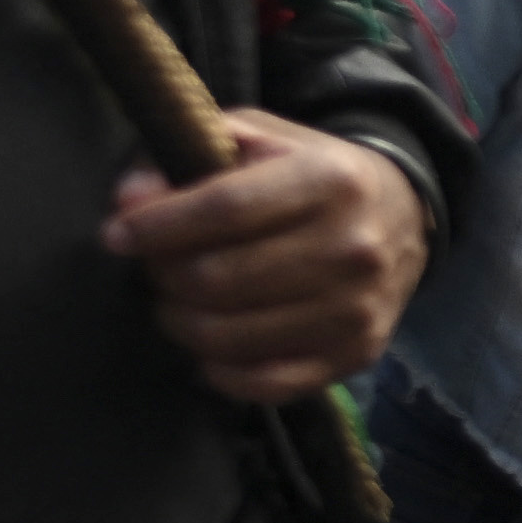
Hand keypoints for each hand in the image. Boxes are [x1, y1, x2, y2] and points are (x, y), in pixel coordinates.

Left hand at [104, 111, 429, 397]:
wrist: (404, 217)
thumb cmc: (313, 174)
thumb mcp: (260, 138)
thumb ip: (191, 153)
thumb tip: (128, 201)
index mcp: (330, 180)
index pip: (226, 209)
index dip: (159, 226)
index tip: (116, 235)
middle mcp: (352, 248)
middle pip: (220, 279)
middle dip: (165, 276)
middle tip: (156, 268)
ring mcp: (356, 310)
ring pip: (230, 337)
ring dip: (182, 323)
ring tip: (178, 302)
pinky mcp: (355, 355)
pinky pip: (265, 384)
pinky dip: (220, 372)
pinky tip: (209, 348)